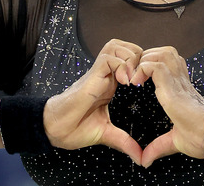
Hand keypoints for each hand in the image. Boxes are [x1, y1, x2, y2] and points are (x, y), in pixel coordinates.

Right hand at [43, 39, 143, 163]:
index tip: (147, 85)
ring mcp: (98, 73)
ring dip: (130, 58)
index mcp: (111, 84)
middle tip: (142, 79)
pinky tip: (125, 82)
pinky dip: (121, 65)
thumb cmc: (76, 128)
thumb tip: (141, 158)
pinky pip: (108, 57)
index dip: (141, 66)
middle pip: (126, 46)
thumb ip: (125, 142)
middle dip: (139, 58)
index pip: (130, 60)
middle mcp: (106, 75)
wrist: (56, 129)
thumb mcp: (107, 134)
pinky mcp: (91, 75)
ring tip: (133, 80)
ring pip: (117, 46)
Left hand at [130, 47, 203, 167]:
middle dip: (145, 60)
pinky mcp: (173, 84)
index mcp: (180, 88)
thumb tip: (145, 161)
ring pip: (158, 53)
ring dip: (143, 62)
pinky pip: (154, 65)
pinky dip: (142, 69)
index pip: (166, 62)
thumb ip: (158, 146)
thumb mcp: (174, 140)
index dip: (151, 66)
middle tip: (134, 77)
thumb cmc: (201, 137)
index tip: (138, 82)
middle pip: (161, 51)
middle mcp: (180, 79)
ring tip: (135, 78)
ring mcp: (177, 80)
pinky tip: (136, 83)